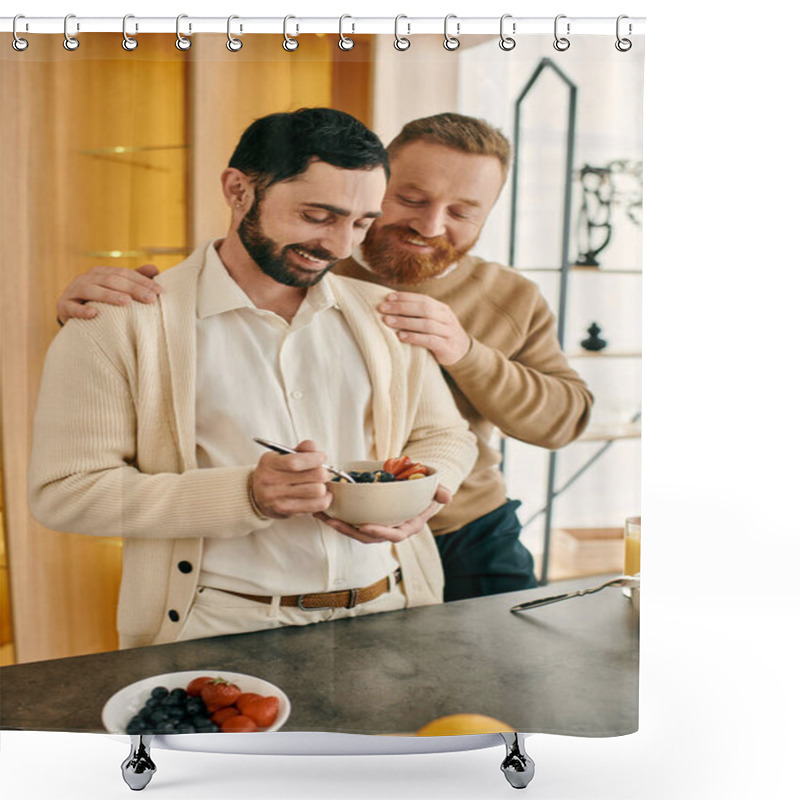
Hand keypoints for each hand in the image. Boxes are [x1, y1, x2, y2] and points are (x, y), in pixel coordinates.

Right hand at [56, 264, 161, 323]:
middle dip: (132, 288)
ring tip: (126, 302)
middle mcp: (87, 278)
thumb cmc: (100, 302)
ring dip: (109, 295)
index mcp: (102, 273)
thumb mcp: (117, 290)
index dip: (142, 281)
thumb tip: (155, 269)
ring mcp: (74, 291)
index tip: (159, 291)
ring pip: (92, 290)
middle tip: (150, 299)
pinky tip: (94, 314)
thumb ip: (134, 279)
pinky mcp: (63, 306)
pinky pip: (72, 307)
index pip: (124, 273)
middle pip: (111, 280)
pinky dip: (82, 310)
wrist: (71, 315)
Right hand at [250, 440, 332, 518]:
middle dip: (323, 472)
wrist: (256, 495)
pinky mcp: (287, 511)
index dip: (314, 459)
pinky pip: (317, 505)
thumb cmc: (274, 473)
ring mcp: (278, 498)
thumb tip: (312, 447)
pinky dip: (325, 498)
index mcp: (269, 463)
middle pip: (311, 476)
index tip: (322, 457)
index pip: (294, 462)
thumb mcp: (280, 456)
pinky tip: (321, 495)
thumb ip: (299, 450)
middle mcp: (271, 481)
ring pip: (317, 491)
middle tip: (322, 471)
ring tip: (319, 483)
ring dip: (323, 486)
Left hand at [314, 485, 451, 544]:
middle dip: (351, 531)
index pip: (394, 535)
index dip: (379, 532)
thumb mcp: (433, 489)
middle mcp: (390, 529)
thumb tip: (446, 496)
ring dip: (339, 526)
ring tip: (325, 517)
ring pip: (356, 531)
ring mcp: (376, 525)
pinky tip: (321, 510)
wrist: (414, 487)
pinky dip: (335, 517)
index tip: (365, 526)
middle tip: (336, 523)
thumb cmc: (423, 490)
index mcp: (407, 526)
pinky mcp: (364, 519)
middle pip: (369, 536)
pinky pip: (349, 522)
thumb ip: (438, 492)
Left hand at [378, 292, 470, 365]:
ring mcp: (448, 332)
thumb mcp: (434, 321)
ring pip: (426, 324)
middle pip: (423, 308)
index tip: (388, 298)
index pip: (422, 299)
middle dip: (401, 307)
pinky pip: (430, 340)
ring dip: (405, 322)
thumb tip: (392, 306)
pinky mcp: (447, 347)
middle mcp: (446, 318)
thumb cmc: (440, 335)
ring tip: (388, 321)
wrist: (462, 353)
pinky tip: (401, 336)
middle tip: (383, 309)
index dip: (405, 297)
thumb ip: (419, 314)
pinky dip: (414, 337)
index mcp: (441, 308)